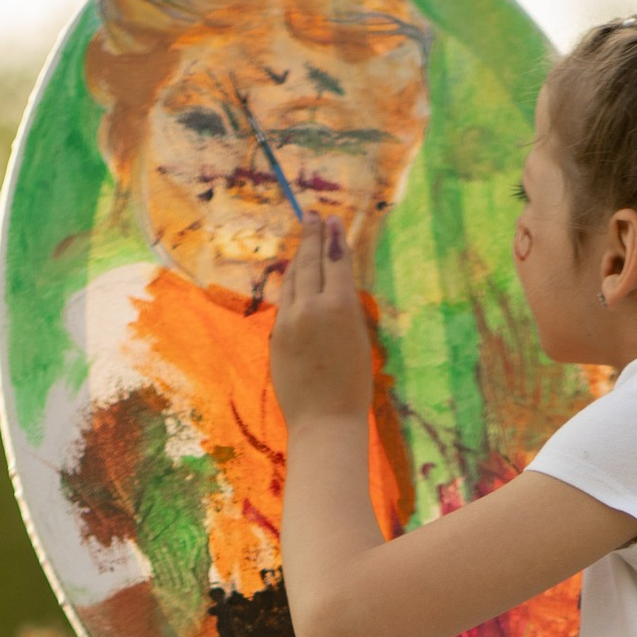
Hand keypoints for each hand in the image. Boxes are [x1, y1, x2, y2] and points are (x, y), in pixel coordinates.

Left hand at [268, 214, 373, 428]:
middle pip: (310, 263)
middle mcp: (312, 307)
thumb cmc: (353, 386)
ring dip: (298, 257)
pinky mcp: (277, 334)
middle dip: (311, 238)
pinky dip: (290, 284)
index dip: (334, 239)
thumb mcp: (359, 341)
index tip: (332, 221)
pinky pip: (285, 301)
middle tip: (311, 217)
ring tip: (303, 240)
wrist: (324, 420)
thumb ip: (345, 310)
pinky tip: (293, 276)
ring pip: (293, 279)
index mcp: (341, 307)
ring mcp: (290, 320)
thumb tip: (334, 288)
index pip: (336, 262)